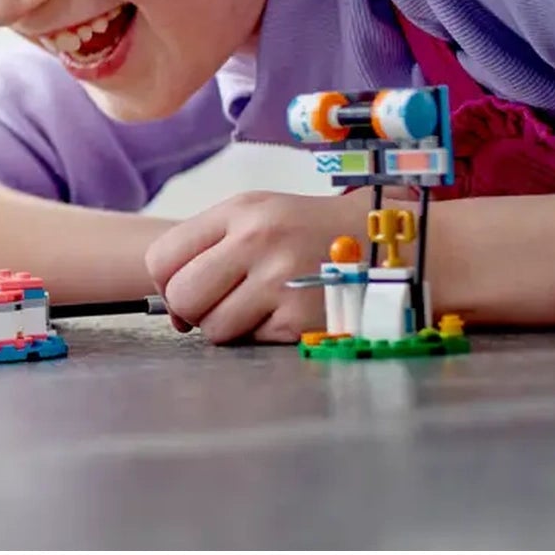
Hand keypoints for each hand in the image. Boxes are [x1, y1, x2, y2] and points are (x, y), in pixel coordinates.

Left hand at [143, 191, 352, 343]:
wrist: (393, 246)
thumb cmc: (312, 234)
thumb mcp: (259, 215)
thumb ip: (209, 249)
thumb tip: (174, 310)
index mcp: (240, 211)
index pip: (161, 257)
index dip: (165, 283)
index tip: (184, 292)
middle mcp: (258, 241)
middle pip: (182, 296)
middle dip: (190, 311)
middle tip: (217, 306)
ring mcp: (283, 281)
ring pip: (214, 328)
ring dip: (229, 328)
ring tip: (259, 308)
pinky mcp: (305, 318)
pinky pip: (253, 342)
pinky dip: (263, 336)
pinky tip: (288, 314)